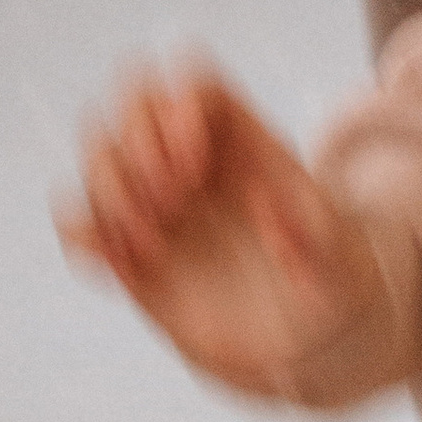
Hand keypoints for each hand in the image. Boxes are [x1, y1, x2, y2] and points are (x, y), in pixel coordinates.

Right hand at [58, 59, 384, 397]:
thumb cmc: (334, 287)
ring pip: (98, 151)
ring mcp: (157, 200)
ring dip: (110, 193)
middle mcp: (193, 161)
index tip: (195, 169)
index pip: (193, 82)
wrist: (304, 339)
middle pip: (134, 99)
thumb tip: (266, 207)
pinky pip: (78, 216)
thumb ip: (316, 237)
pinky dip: (82, 236)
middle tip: (171, 206)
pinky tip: (117, 271)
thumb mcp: (343, 265)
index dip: (179, 110)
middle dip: (136, 147)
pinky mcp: (128, 246)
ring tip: (152, 250)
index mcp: (245, 144)